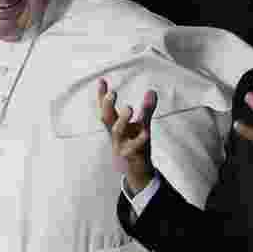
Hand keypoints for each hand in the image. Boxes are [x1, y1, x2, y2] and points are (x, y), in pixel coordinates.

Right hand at [98, 78, 156, 193]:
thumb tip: (151, 90)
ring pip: (117, 132)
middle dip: (106, 105)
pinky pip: (133, 148)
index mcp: (115, 125)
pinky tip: (146, 133)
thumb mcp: (141, 125)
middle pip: (106, 118)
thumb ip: (146, 109)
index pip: (105, 108)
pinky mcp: (130, 156)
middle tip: (112, 92)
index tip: (101, 80)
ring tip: (128, 107)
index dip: (101, 95)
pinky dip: (139, 140)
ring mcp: (121, 145)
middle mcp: (115, 134)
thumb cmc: (135, 144)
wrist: (136, 171)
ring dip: (121, 119)